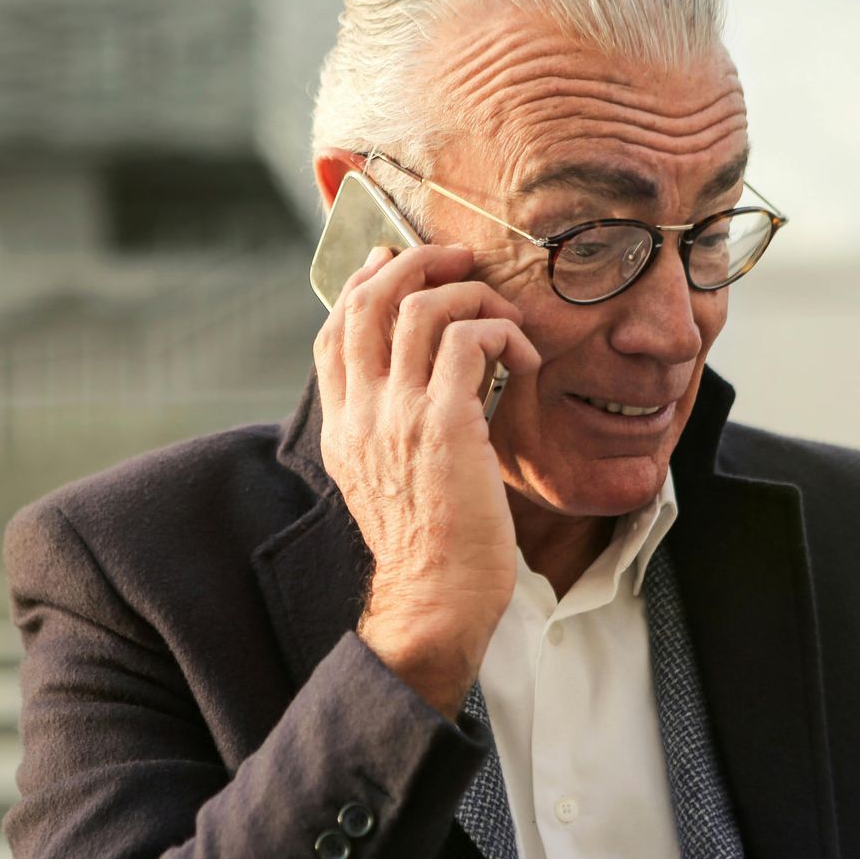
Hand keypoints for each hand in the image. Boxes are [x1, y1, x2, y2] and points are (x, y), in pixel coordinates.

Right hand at [311, 242, 540, 717]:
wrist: (436, 599)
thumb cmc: (430, 549)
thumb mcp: (387, 482)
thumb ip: (390, 430)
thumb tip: (420, 384)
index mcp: (342, 427)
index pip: (334, 331)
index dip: (364, 284)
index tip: (397, 264)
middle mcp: (360, 413)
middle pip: (369, 301)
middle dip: (417, 263)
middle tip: (460, 259)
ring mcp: (397, 416)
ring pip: (421, 307)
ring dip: (471, 294)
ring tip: (504, 317)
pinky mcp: (445, 424)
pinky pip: (470, 339)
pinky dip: (503, 332)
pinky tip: (525, 359)